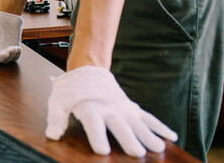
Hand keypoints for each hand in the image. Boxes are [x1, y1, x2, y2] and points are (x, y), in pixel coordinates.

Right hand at [0, 10, 22, 65]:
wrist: (4, 15)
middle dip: (1, 58)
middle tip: (5, 53)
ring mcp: (3, 52)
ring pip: (6, 60)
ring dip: (10, 56)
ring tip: (13, 48)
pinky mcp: (12, 50)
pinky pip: (15, 57)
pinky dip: (17, 55)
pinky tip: (18, 49)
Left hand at [45, 66, 177, 156]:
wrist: (87, 71)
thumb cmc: (71, 91)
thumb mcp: (58, 103)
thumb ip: (56, 119)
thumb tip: (52, 135)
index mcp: (90, 109)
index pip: (94, 124)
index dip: (97, 137)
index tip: (102, 151)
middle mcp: (109, 110)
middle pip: (120, 126)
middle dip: (128, 139)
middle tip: (136, 153)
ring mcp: (123, 109)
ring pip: (138, 122)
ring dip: (148, 135)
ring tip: (158, 148)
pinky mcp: (132, 108)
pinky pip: (149, 117)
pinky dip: (160, 126)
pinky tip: (171, 137)